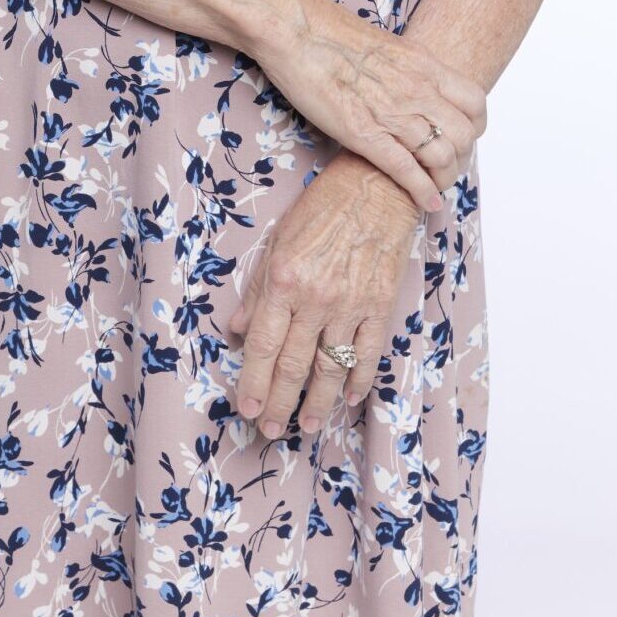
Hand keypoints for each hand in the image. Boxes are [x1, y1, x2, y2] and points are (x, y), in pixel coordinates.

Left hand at [229, 153, 419, 440]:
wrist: (377, 185)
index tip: (246, 409)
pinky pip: (367, 353)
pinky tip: (347, 399)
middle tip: (268, 431)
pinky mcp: (380, 305)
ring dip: (316, 402)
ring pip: (329, 367)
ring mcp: (350, 304)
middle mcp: (315, 297)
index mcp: (284, 279)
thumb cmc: (322, 207)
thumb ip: (258, 289)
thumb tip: (237, 329)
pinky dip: (357, 380)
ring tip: (306, 427)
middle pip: (293, 364)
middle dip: (278, 402)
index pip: (263, 344)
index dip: (252, 382)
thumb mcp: (278, 239)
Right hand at [253, 0, 485, 213]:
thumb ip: (406, 68)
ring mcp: (392, 113)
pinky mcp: (364, 133)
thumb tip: (412, 84)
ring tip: (435, 187)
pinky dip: (422, 191)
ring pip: (441, 157)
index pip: (474, 102)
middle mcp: (417, 89)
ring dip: (444, 179)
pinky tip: (426, 203)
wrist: (295, 30)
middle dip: (461, 158)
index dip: (475, 127)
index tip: (463, 137)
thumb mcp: (385, 44)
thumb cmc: (328, 31)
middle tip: (446, 166)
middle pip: (464, 135)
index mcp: (423, 64)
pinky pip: (406, 170)